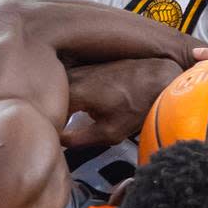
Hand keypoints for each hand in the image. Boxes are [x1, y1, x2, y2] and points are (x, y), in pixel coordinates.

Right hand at [60, 58, 181, 148]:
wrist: (161, 77)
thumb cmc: (140, 103)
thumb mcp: (110, 132)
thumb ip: (79, 140)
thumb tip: (58, 142)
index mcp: (73, 91)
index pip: (46, 113)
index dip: (48, 129)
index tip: (52, 140)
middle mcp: (72, 75)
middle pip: (51, 101)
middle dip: (54, 117)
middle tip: (63, 131)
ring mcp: (79, 67)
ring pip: (59, 91)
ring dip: (62, 104)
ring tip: (73, 118)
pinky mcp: (87, 65)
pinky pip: (70, 83)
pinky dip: (72, 95)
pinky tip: (85, 104)